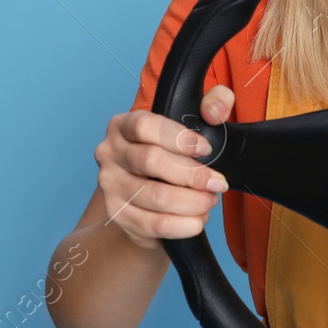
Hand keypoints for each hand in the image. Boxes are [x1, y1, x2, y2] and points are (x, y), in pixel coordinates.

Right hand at [94, 84, 233, 249]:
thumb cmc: (174, 152)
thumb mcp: (194, 120)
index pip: (145, 126)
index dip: (180, 138)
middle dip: (193, 175)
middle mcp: (110, 154)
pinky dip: (182, 225)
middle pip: (151, 161)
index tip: (207, 149)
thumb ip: (213, 102)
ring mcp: (110, 186)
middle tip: (217, 183)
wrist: (151, 193)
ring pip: (155, 196)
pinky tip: (198, 219)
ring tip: (210, 200)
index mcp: (122, 125)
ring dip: (192, 202)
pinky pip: (153, 224)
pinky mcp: (118, 215)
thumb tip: (215, 113)